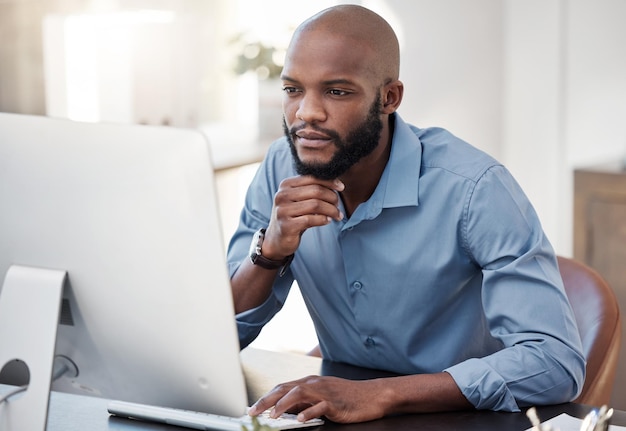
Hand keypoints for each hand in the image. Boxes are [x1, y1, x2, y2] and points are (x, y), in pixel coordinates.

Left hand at [248, 375, 388, 423]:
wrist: (372, 395)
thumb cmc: (348, 397)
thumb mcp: (322, 397)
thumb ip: (304, 402)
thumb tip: (284, 411)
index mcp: (309, 382)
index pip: (282, 387)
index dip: (265, 397)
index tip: (252, 408)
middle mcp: (315, 384)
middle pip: (285, 388)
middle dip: (266, 400)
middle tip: (253, 412)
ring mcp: (325, 392)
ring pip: (299, 393)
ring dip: (283, 404)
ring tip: (272, 415)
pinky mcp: (336, 402)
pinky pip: (320, 406)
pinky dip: (309, 412)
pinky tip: (302, 419)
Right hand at [261, 176, 344, 259]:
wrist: (277, 238)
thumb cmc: (294, 216)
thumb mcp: (300, 199)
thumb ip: (313, 189)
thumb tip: (338, 185)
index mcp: (286, 185)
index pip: (312, 177)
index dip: (329, 182)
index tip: (341, 187)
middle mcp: (282, 195)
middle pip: (316, 191)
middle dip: (332, 197)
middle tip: (338, 205)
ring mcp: (283, 211)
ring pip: (315, 205)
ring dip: (331, 210)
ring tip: (337, 215)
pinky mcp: (286, 226)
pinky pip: (311, 219)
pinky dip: (323, 220)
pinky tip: (328, 221)